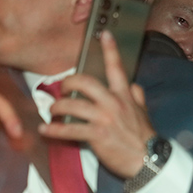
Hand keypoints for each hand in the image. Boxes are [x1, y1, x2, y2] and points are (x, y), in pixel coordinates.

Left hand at [38, 31, 155, 178]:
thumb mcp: (142, 111)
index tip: (104, 34)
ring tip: (53, 111)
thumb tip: (132, 85)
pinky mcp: (96, 135)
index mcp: (124, 95)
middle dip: (68, 83)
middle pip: (85, 83)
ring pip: (72, 106)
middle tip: (62, 88)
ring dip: (57, 107)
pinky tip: (45, 130)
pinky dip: (53, 130)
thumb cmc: (143, 135)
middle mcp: (113, 103)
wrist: (147, 158)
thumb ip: (136, 96)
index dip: (110, 50)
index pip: (116, 68)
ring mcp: (104, 118)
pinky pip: (69, 129)